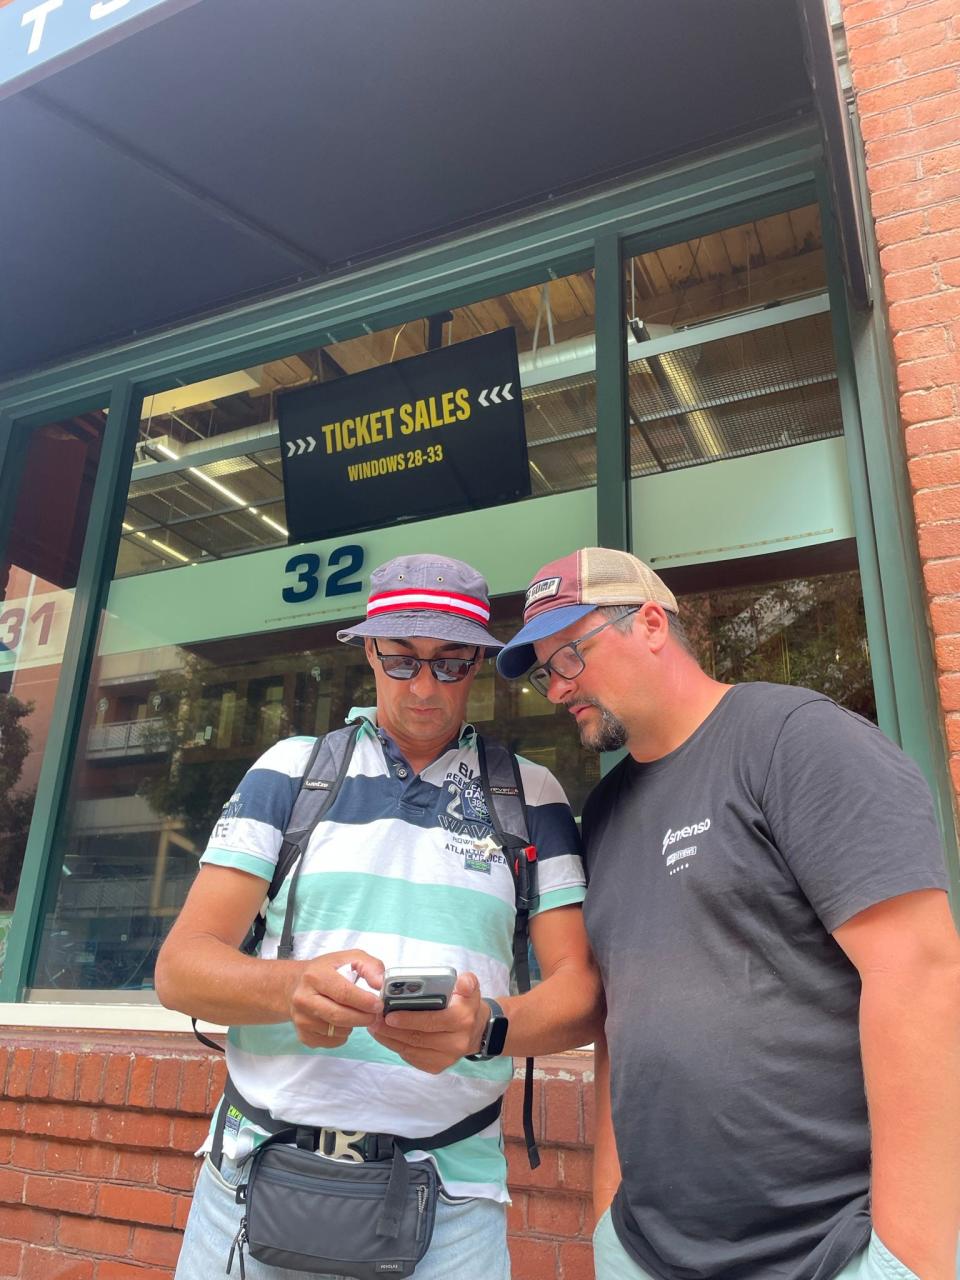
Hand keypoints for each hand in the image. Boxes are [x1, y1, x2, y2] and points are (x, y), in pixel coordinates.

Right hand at [289, 950, 383, 1047]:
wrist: (296, 985)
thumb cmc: (328, 970)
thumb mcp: (350, 958)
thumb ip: (370, 966)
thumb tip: (381, 984)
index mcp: (315, 976)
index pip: (343, 993)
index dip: (364, 1001)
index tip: (378, 1005)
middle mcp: (304, 998)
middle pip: (339, 1016)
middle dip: (363, 1017)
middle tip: (375, 1015)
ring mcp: (300, 1019)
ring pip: (336, 1031)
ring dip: (353, 1026)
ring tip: (356, 1014)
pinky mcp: (303, 1035)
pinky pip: (330, 1042)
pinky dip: (342, 1035)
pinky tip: (342, 1023)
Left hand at [369, 972, 487, 1073]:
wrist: (476, 1030)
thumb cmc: (466, 1005)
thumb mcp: (470, 988)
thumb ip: (467, 982)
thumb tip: (462, 983)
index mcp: (462, 1019)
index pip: (431, 1021)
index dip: (409, 1019)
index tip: (389, 1014)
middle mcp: (456, 1042)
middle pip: (418, 1037)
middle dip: (392, 1030)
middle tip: (374, 1019)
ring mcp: (447, 1057)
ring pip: (412, 1050)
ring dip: (390, 1039)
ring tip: (375, 1027)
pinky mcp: (438, 1067)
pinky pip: (413, 1058)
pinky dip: (397, 1048)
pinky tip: (387, 1037)